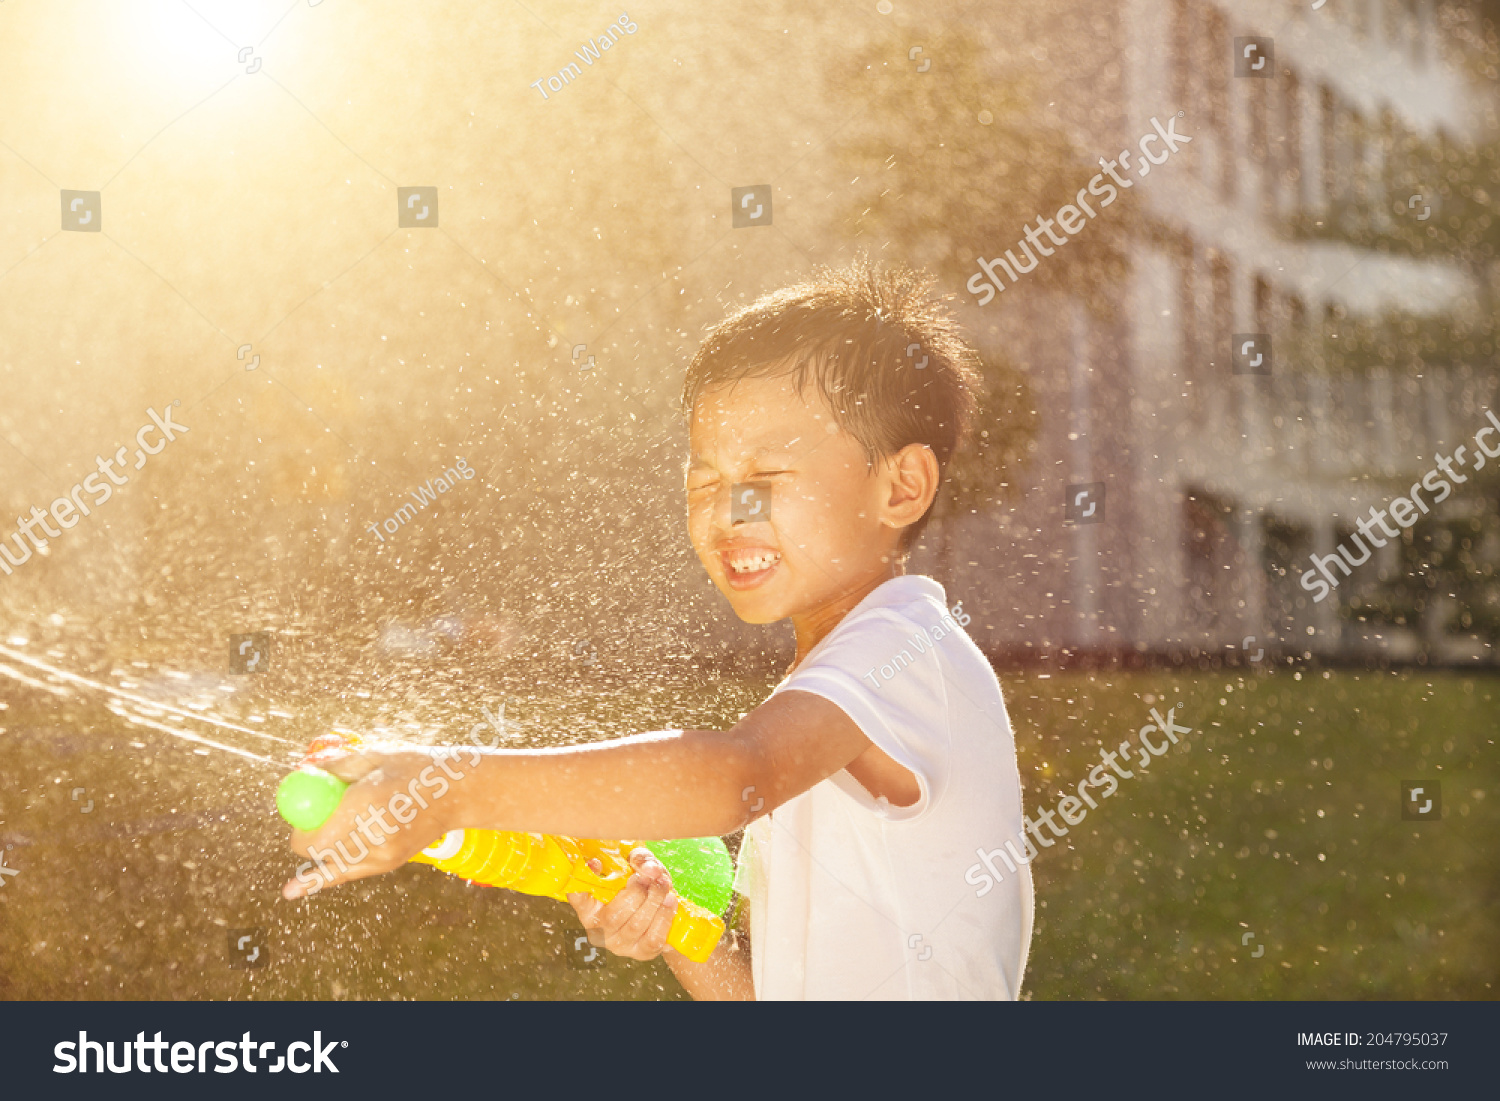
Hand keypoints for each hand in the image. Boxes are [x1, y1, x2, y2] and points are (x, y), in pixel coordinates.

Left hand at [281, 742, 473, 899]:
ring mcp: (382, 855)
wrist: (457, 792)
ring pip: (330, 860)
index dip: (299, 825)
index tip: (302, 810)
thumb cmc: (414, 767)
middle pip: (318, 850)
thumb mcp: (374, 757)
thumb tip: (301, 771)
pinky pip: (344, 874)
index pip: (314, 834)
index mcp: (366, 804)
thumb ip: (335, 766)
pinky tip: (290, 892)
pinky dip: (316, 881)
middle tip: (318, 814)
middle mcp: (373, 835)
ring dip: (323, 845)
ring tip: (345, 821)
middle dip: (307, 835)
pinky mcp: (387, 864)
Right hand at [566, 848, 679, 961]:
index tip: (595, 864)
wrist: (662, 909)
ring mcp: (619, 945)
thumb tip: (649, 869)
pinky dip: (664, 917)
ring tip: (662, 885)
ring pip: (636, 925)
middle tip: (648, 877)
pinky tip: (669, 901)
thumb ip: (640, 860)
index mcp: (589, 908)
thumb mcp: (638, 865)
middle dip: (636, 892)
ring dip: (653, 901)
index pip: (576, 898)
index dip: (581, 884)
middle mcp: (599, 931)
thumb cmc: (643, 885)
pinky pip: (653, 938)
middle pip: (613, 916)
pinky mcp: (641, 953)